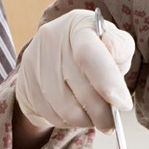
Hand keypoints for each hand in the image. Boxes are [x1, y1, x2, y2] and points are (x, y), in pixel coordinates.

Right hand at [15, 8, 134, 131]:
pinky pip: (51, 115)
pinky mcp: (24, 84)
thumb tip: (115, 77)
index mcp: (78, 25)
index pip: (89, 56)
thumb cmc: (97, 48)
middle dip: (102, 113)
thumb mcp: (115, 42)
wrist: (59, 50)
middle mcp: (51, 40)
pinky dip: (69, 122)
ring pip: (65, 109)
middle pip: (79, 88)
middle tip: (112, 122)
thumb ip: (120, 52)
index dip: (107, 84)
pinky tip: (77, 113)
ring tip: (96, 117)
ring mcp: (34, 63)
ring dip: (86, 121)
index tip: (123, 105)